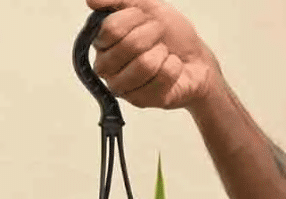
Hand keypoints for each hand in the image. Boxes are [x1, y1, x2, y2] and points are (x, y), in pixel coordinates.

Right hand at [85, 0, 221, 110]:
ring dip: (163, 53)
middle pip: (128, 46)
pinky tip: (171, 69)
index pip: (110, 29)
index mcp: (102, 44)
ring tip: (164, 54)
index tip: (145, 18)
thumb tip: (91, 0)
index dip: (134, 18)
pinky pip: (162, 77)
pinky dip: (174, 67)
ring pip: (145, 64)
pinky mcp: (141, 101)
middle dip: (152, 34)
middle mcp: (107, 69)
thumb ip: (118, 0)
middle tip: (158, 36)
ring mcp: (123, 88)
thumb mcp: (146, 6)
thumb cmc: (169, 36)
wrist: (195, 60)